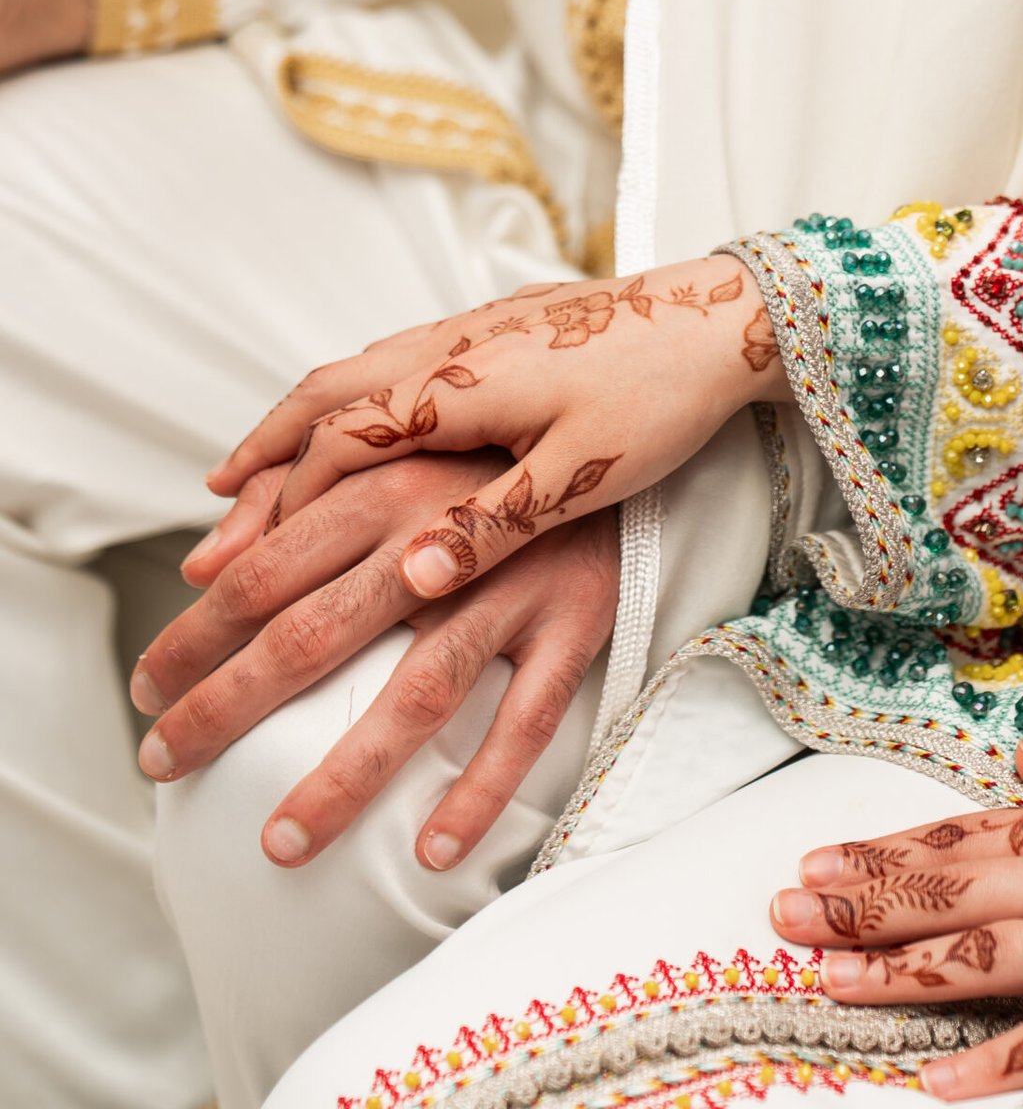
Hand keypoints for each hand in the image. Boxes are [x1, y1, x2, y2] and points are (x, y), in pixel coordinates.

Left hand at [131, 450, 619, 868]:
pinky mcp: (576, 621)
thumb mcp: (392, 455)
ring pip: (417, 693)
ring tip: (279, 845)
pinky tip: (431, 850)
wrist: (614, 434)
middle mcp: (439, 535)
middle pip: (314, 632)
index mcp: (384, 487)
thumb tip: (203, 561)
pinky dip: (481, 788)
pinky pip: (526, 719)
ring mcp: (512, 583)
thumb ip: (294, 497)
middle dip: (227, 706)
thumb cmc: (480, 457)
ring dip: (344, 776)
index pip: (264, 570)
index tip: (146, 689)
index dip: (196, 635)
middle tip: (163, 763)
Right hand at [207, 257, 786, 601]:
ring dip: (299, 421)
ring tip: (255, 466)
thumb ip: (489, 527)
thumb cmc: (660, 396)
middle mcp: (449, 345)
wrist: (724, 314)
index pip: (340, 446)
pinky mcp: (501, 322)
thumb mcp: (579, 477)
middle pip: (326, 399)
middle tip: (212, 514)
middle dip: (263, 457)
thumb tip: (402, 579)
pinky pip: (395, 357)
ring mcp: (473, 326)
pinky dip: (351, 395)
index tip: (239, 560)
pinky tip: (356, 419)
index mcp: (458, 385)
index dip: (282, 504)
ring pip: (357, 371)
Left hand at [769, 748, 1022, 1097]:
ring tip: (830, 982)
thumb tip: (1020, 757)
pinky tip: (943, 1082)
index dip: (881, 853)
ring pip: (989, 956)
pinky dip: (1004, 1062)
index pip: (958, 840)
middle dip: (863, 907)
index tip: (814, 862)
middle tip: (784, 916)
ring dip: (904, 973)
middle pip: (952, 892)